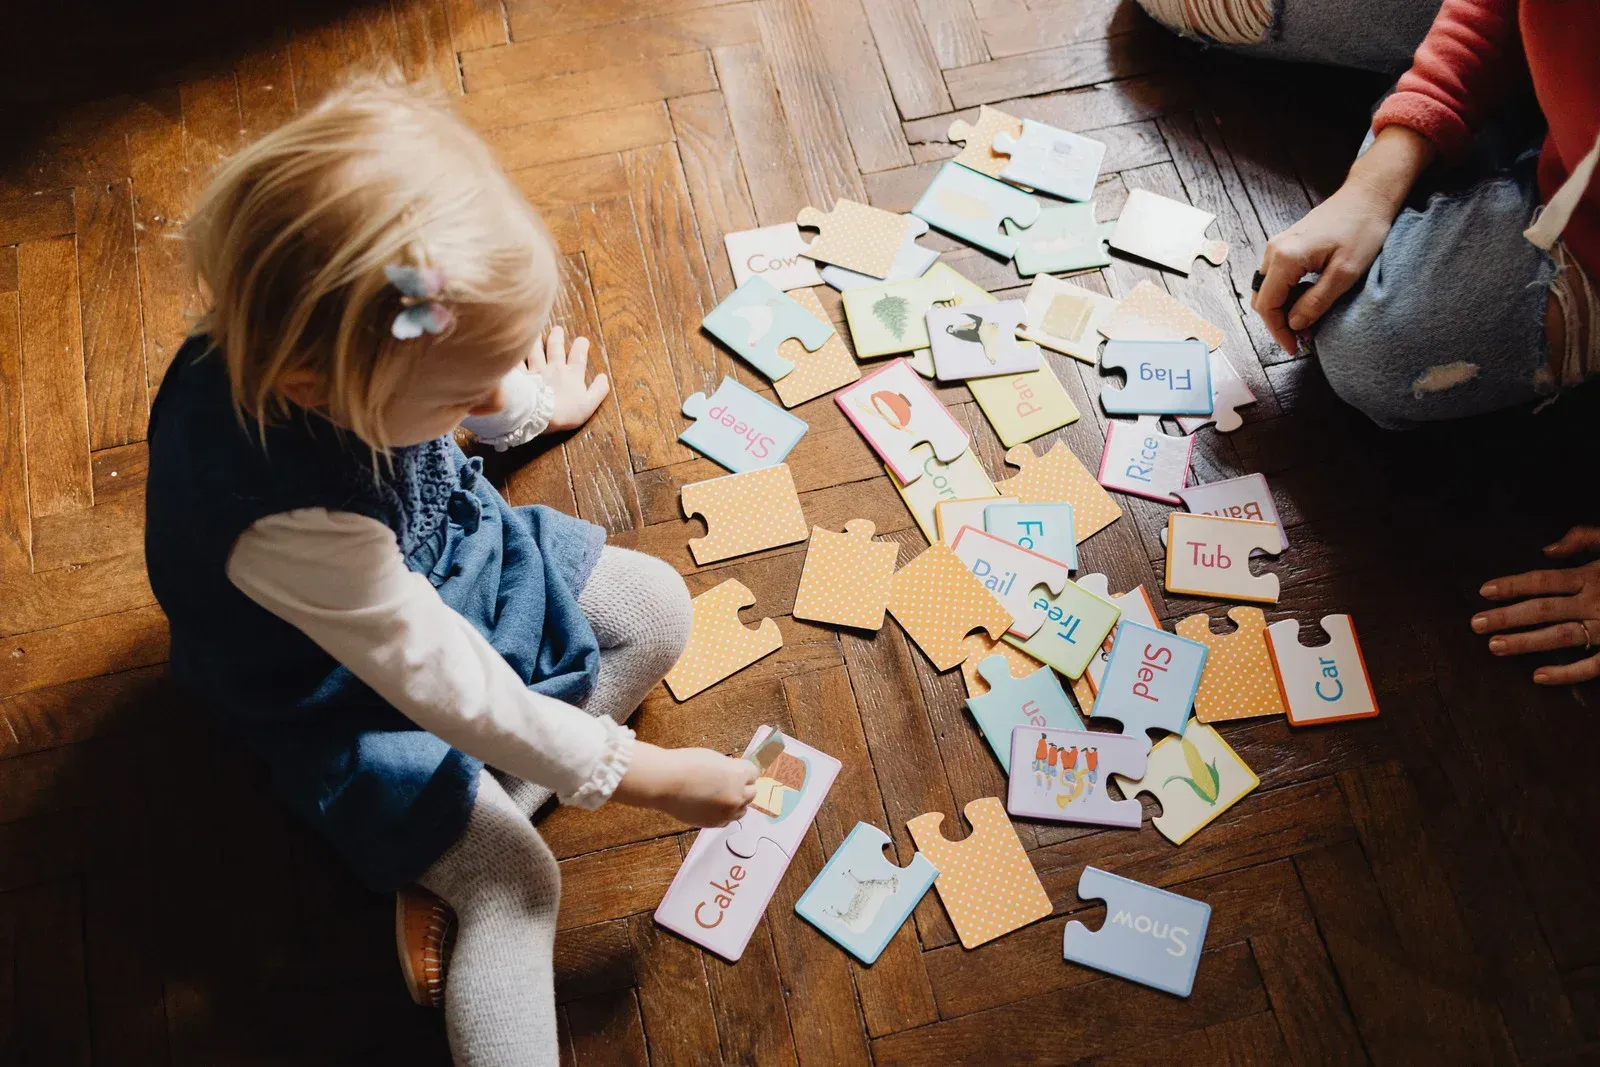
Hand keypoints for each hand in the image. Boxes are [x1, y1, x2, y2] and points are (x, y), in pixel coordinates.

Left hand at [527, 326, 608, 431]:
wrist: (538, 415)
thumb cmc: (565, 412)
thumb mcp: (589, 404)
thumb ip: (598, 390)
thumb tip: (604, 377)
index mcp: (572, 375)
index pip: (578, 357)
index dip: (581, 347)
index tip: (582, 340)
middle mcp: (554, 369)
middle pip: (555, 349)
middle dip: (557, 338)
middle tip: (557, 329)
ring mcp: (536, 371)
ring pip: (536, 352)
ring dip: (537, 342)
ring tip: (537, 333)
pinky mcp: (522, 377)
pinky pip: (519, 363)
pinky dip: (517, 356)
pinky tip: (514, 350)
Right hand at [612, 742, 757, 826]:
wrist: (665, 783)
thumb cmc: (686, 765)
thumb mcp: (714, 759)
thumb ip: (730, 769)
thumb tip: (736, 775)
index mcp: (738, 775)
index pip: (754, 773)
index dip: (745, 770)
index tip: (740, 770)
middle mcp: (737, 795)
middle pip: (752, 793)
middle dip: (743, 787)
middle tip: (731, 783)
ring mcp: (726, 812)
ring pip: (742, 810)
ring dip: (736, 802)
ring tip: (722, 795)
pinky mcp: (714, 823)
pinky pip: (727, 820)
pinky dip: (724, 813)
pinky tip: (713, 805)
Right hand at [1252, 125, 1432, 352]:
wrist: (1367, 195)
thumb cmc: (1362, 229)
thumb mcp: (1345, 273)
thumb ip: (1316, 301)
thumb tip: (1294, 324)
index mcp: (1285, 258)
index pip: (1267, 306)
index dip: (1278, 331)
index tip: (1295, 347)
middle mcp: (1273, 251)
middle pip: (1262, 299)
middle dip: (1279, 323)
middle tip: (1303, 337)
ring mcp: (1277, 246)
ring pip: (1267, 289)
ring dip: (1282, 309)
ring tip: (1307, 320)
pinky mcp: (1286, 244)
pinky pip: (1276, 277)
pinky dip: (1286, 294)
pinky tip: (1307, 299)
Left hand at [1473, 526, 1599, 684]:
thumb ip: (1584, 538)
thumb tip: (1546, 549)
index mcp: (1593, 575)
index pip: (1543, 580)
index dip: (1512, 585)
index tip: (1484, 592)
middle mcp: (1598, 601)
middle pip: (1544, 609)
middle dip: (1507, 616)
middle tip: (1475, 624)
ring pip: (1561, 637)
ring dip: (1525, 642)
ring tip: (1494, 647)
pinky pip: (1594, 665)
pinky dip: (1567, 673)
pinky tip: (1539, 677)